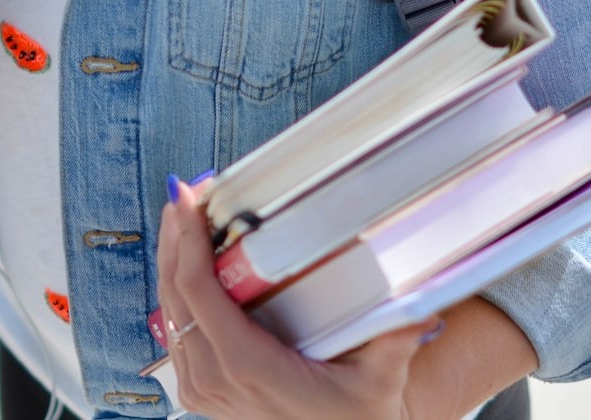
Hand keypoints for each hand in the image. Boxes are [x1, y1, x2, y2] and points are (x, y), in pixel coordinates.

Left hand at [156, 179, 439, 419]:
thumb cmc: (357, 419)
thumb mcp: (381, 379)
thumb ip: (396, 339)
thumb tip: (420, 303)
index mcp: (248, 368)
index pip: (199, 293)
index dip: (187, 241)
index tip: (188, 198)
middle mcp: (215, 381)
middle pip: (175, 294)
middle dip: (175, 237)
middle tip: (185, 192)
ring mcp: (203, 390)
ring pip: (170, 312)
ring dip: (172, 260)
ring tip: (184, 216)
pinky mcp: (202, 392)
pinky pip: (177, 332)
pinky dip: (178, 291)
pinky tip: (187, 262)